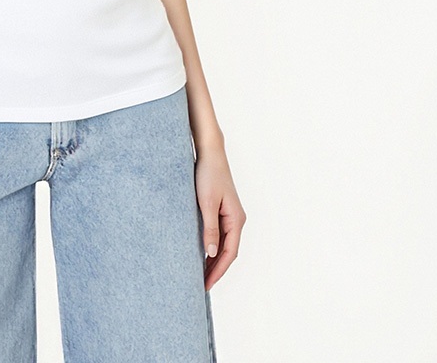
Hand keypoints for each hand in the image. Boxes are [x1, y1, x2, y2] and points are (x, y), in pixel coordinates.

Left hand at [194, 147, 245, 290]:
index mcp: (236, 220)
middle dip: (216, 269)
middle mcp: (236, 219)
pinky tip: (201, 252)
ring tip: (200, 273)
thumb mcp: (206, 203)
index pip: (229, 254)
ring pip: (224, 244)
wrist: (209, 152)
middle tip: (201, 285)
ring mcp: (230, 215)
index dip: (218, 271)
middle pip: (228, 252)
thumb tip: (212, 254)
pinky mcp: (222, 209)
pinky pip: (219, 234)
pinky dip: (211, 246)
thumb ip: (210, 229)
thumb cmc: (208, 174)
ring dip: (214, 259)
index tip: (206, 284)